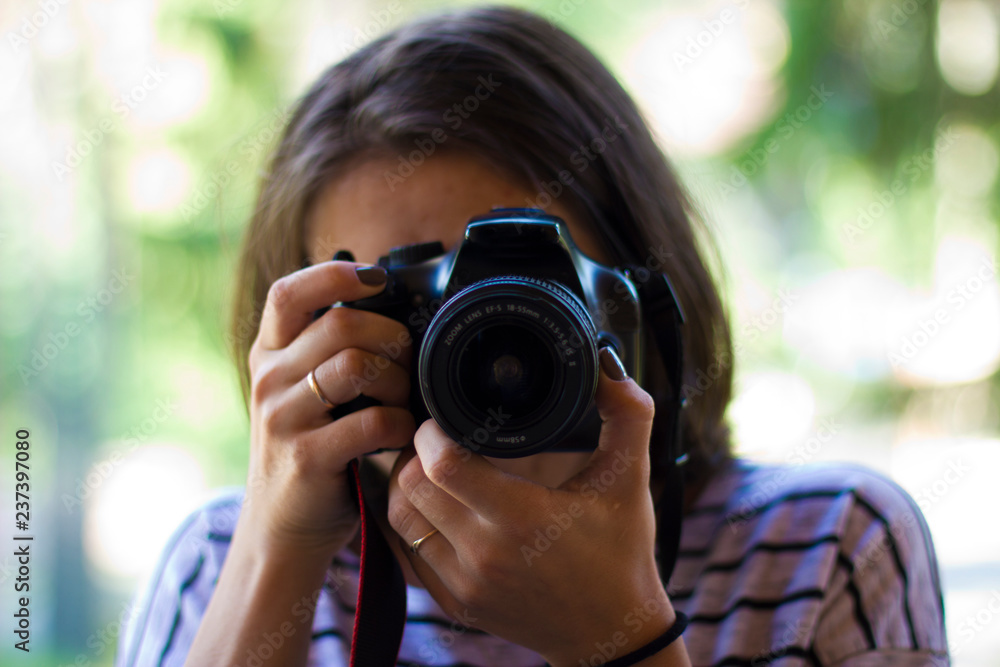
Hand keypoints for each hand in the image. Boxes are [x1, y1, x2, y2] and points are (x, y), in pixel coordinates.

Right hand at [241, 261, 415, 559]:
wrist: (283, 528)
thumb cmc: (312, 450)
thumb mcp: (306, 392)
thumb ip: (331, 351)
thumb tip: (396, 308)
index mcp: (269, 354)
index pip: (289, 293)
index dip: (335, 275)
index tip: (378, 279)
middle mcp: (268, 379)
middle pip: (342, 325)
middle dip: (392, 340)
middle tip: (407, 367)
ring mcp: (282, 418)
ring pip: (357, 365)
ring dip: (398, 382)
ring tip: (404, 404)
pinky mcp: (306, 457)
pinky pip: (371, 421)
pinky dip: (399, 425)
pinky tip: (400, 437)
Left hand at [387, 348, 676, 665]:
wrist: (611, 635)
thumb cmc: (621, 553)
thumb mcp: (630, 479)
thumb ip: (627, 414)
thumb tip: (605, 362)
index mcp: (522, 519)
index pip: (441, 464)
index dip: (432, 431)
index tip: (445, 417)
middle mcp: (484, 554)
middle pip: (410, 485)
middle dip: (414, 451)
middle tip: (435, 434)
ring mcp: (464, 584)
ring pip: (401, 517)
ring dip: (407, 484)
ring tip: (431, 465)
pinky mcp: (454, 603)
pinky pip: (407, 551)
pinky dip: (413, 521)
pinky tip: (435, 503)